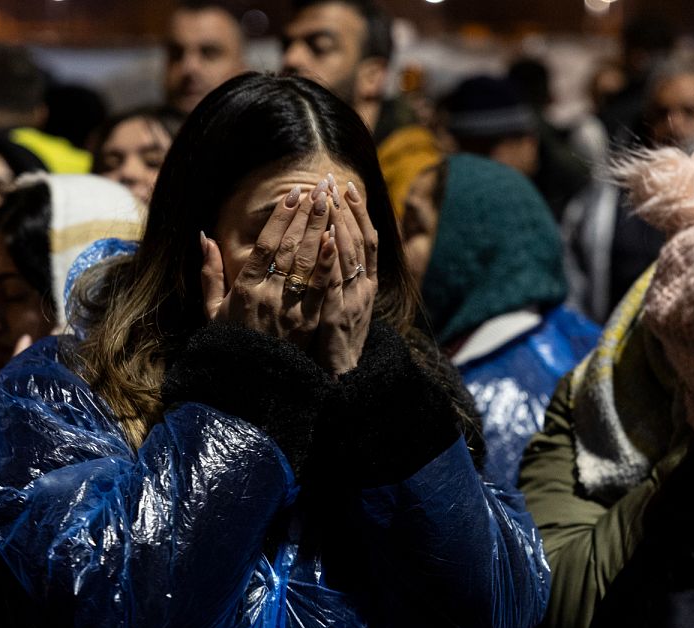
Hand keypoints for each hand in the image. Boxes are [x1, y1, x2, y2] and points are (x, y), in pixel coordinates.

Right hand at [200, 182, 339, 348]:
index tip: (291, 195)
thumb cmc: (229, 345)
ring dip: (319, 229)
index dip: (280, 218)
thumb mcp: (211, 311)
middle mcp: (268, 295)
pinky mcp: (309, 323)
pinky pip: (320, 288)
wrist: (250, 386)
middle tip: (318, 188)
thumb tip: (204, 237)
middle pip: (289, 247)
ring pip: (306, 262)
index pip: (265, 246)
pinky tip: (336, 240)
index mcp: (244, 290)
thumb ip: (209, 273)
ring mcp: (290, 309)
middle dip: (305, 215)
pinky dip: (327, 263)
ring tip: (329, 203)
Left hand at [311, 176, 376, 376]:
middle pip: (358, 241)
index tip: (345, 187)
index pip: (366, 240)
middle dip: (344, 209)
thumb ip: (338, 280)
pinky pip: (334, 283)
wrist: (343, 381)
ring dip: (339, 224)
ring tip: (327, 197)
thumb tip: (328, 250)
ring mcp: (352, 302)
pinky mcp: (337, 316)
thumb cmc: (335, 344)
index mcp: (366, 285)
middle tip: (332, 180)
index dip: (357, 212)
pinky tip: (327, 237)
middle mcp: (363, 289)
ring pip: (349, 256)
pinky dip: (332, 260)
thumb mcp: (343, 308)